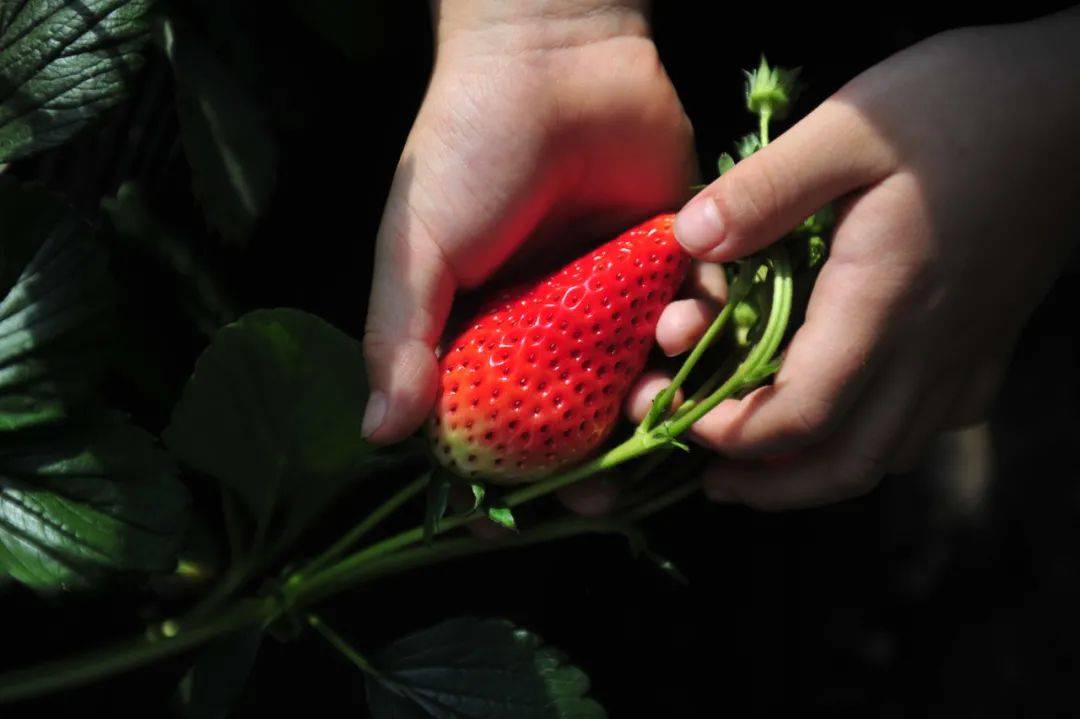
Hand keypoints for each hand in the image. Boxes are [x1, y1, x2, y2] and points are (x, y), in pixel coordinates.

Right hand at [362, 0, 694, 461]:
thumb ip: (399, 339)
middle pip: (577, 421)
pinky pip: (699, 314)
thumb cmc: (468, 150)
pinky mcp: (670, 256)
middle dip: (594, 463)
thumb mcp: (416, 247)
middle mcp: (551, 324)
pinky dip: (701, 327)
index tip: (514, 519)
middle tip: (607, 490)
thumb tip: (379, 437)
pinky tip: (686, 313)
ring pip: (644, 378)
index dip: (502, 479)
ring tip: (653, 382)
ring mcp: (613, 294)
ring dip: (656, 397)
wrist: (553, 53)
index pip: (493, 424)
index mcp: (484, 330)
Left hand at [627, 13, 1079, 509]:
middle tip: (711, 479)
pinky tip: (843, 415)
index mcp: (881, 302)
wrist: (1077, 103)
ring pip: (888, 456)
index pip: (801, 415)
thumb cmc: (962, 104)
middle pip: (845, 465)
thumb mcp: (850, 126)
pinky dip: (873, 442)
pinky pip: (929, 425)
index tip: (679, 414)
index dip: (731, 433)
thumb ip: (765, 190)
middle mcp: (928, 349)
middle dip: (768, 487)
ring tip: (759, 459)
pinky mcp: (987, 344)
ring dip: (815, 474)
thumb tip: (689, 240)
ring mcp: (966, 355)